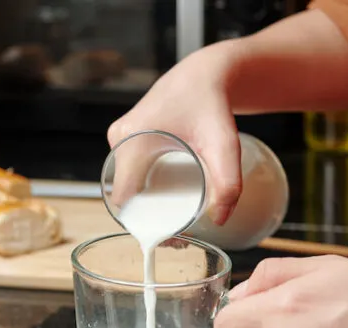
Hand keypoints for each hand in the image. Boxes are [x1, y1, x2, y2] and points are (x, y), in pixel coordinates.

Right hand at [107, 48, 240, 224]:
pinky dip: (143, 187)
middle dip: (148, 218)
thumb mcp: (224, 144)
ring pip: (126, 183)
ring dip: (145, 203)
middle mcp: (119, 139)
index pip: (124, 199)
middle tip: (179, 231)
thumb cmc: (212, 102)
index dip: (143, 224)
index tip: (169, 235)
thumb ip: (228, 182)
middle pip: (125, 194)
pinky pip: (127, 170)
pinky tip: (164, 198)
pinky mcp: (126, 135)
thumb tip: (221, 218)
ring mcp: (120, 136)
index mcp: (130, 142)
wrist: (206, 72)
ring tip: (176, 216)